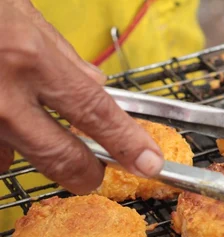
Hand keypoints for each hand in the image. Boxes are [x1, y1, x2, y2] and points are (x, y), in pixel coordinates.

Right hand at [0, 0, 163, 193]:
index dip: (128, 144)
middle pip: (61, 159)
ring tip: (18, 120)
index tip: (148, 163)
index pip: (95, 113)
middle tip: (93, 172)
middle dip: (85, 173)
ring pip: (9, 161)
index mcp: (28, 58)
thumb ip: (61, 56)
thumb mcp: (20, 13)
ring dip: (23, 150)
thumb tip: (94, 88)